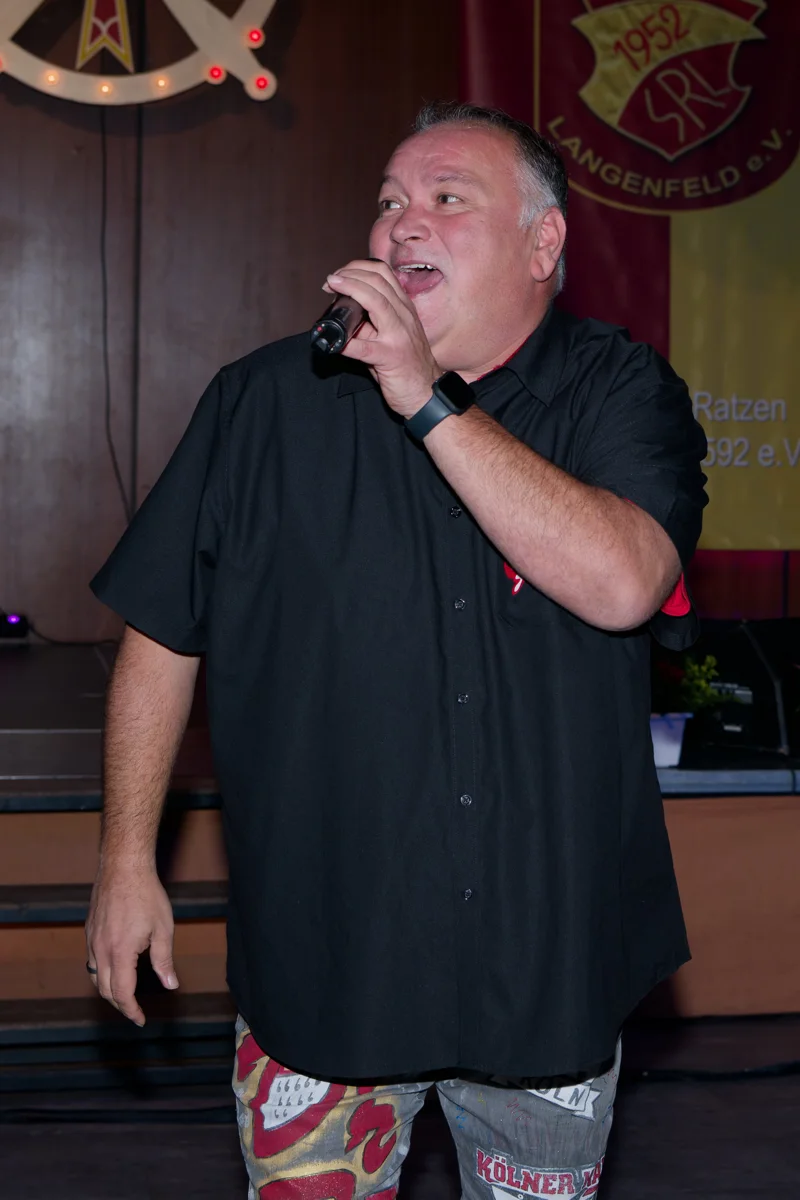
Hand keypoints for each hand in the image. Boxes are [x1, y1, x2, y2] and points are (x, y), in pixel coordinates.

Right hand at [85, 864, 177, 1025]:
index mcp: (120, 953)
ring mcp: (92, 940)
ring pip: (95, 976)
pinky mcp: (89, 930)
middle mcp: (101, 950)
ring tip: (124, 996)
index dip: (131, 1010)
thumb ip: (164, 960)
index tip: (140, 1019)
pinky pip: (92, 960)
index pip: (121, 994)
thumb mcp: (163, 929)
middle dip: (120, 1005)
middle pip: (105, 990)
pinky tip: (115, 969)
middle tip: (134, 1011)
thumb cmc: (146, 895)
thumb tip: (171, 985)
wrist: (123, 867)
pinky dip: (102, 972)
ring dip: (109, 990)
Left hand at [324, 259, 439, 417]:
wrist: (426, 394)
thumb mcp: (392, 336)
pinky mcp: (391, 358)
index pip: (383, 274)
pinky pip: (364, 347)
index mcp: (404, 308)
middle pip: (377, 280)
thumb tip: (343, 313)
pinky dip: (345, 342)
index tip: (339, 275)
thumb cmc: (408, 366)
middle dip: (349, 274)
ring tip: (331, 289)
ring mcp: (399, 336)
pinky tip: (333, 341)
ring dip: (350, 289)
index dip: (358, 268)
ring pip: (376, 300)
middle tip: (331, 281)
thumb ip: (371, 323)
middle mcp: (404, 317)